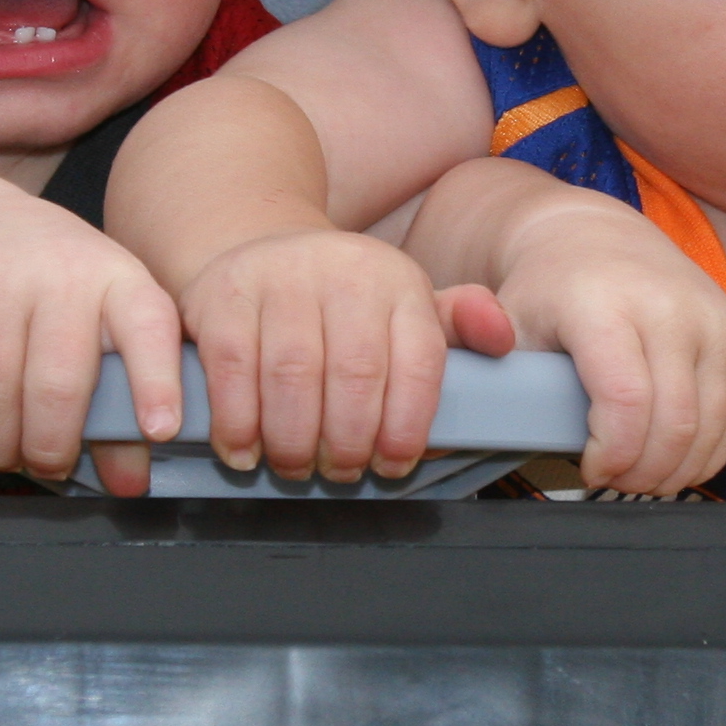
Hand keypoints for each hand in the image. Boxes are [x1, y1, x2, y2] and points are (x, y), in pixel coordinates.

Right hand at [0, 181, 185, 496]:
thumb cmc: (54, 288)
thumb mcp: (102, 321)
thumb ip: (123, 401)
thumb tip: (130, 485)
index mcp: (117, 280)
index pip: (148, 328)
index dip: (156, 382)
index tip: (160, 431)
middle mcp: (60, 275)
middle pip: (56, 386)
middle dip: (50, 448)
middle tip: (48, 463)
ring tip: (4, 452)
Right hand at [178, 228, 513, 481]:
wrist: (259, 252)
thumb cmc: (341, 300)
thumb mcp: (405, 305)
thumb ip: (458, 327)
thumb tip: (501, 337)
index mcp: (399, 281)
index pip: (419, 362)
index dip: (408, 428)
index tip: (393, 465)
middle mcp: (345, 271)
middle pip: (355, 375)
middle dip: (349, 442)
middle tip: (342, 472)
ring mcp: (281, 278)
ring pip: (292, 376)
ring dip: (294, 441)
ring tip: (296, 466)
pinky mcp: (224, 295)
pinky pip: (232, 369)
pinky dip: (239, 423)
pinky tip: (246, 450)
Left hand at [492, 199, 725, 494]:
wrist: (595, 237)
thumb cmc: (547, 290)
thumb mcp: (505, 316)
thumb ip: (479, 351)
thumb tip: (488, 383)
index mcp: (606, 303)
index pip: (627, 403)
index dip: (612, 456)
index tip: (589, 471)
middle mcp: (668, 306)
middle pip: (674, 424)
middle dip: (643, 473)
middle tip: (614, 482)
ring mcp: (710, 319)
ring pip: (709, 427)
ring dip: (676, 470)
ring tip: (640, 475)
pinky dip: (706, 451)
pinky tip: (673, 459)